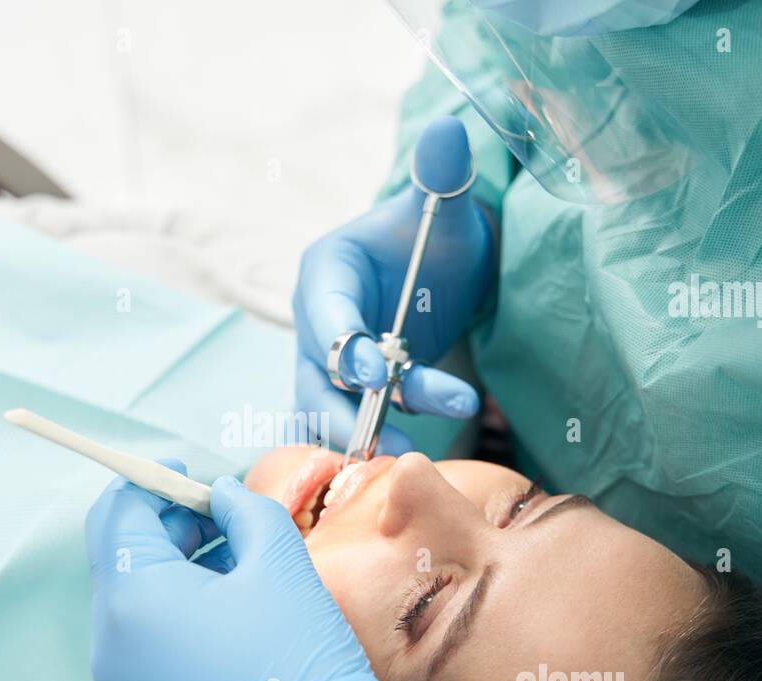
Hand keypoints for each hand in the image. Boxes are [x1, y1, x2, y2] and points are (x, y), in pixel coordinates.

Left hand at [85, 466, 389, 680]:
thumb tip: (223, 496)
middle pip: (123, 561)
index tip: (184, 472)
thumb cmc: (298, 673)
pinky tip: (230, 632)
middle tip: (224, 524)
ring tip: (239, 581)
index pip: (117, 514)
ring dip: (176, 580)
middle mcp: (110, 648)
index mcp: (134, 600)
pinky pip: (144, 657)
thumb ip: (246, 512)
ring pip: (135, 611)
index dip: (150, 481)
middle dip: (169, 532)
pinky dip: (175, 628)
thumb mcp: (281, 567)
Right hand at [294, 117, 494, 452]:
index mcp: (325, 273)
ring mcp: (326, 365)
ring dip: (363, 440)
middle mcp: (314, 324)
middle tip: (396, 445)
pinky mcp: (347, 398)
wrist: (442, 271)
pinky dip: (370, 451)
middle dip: (351, 412)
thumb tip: (447, 129)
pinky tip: (405, 472)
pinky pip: (347, 429)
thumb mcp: (446, 207)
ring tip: (411, 462)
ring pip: (328, 411)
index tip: (379, 374)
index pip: (327, 312)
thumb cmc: (439, 237)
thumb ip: (443, 175)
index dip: (347, 345)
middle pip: (316, 376)